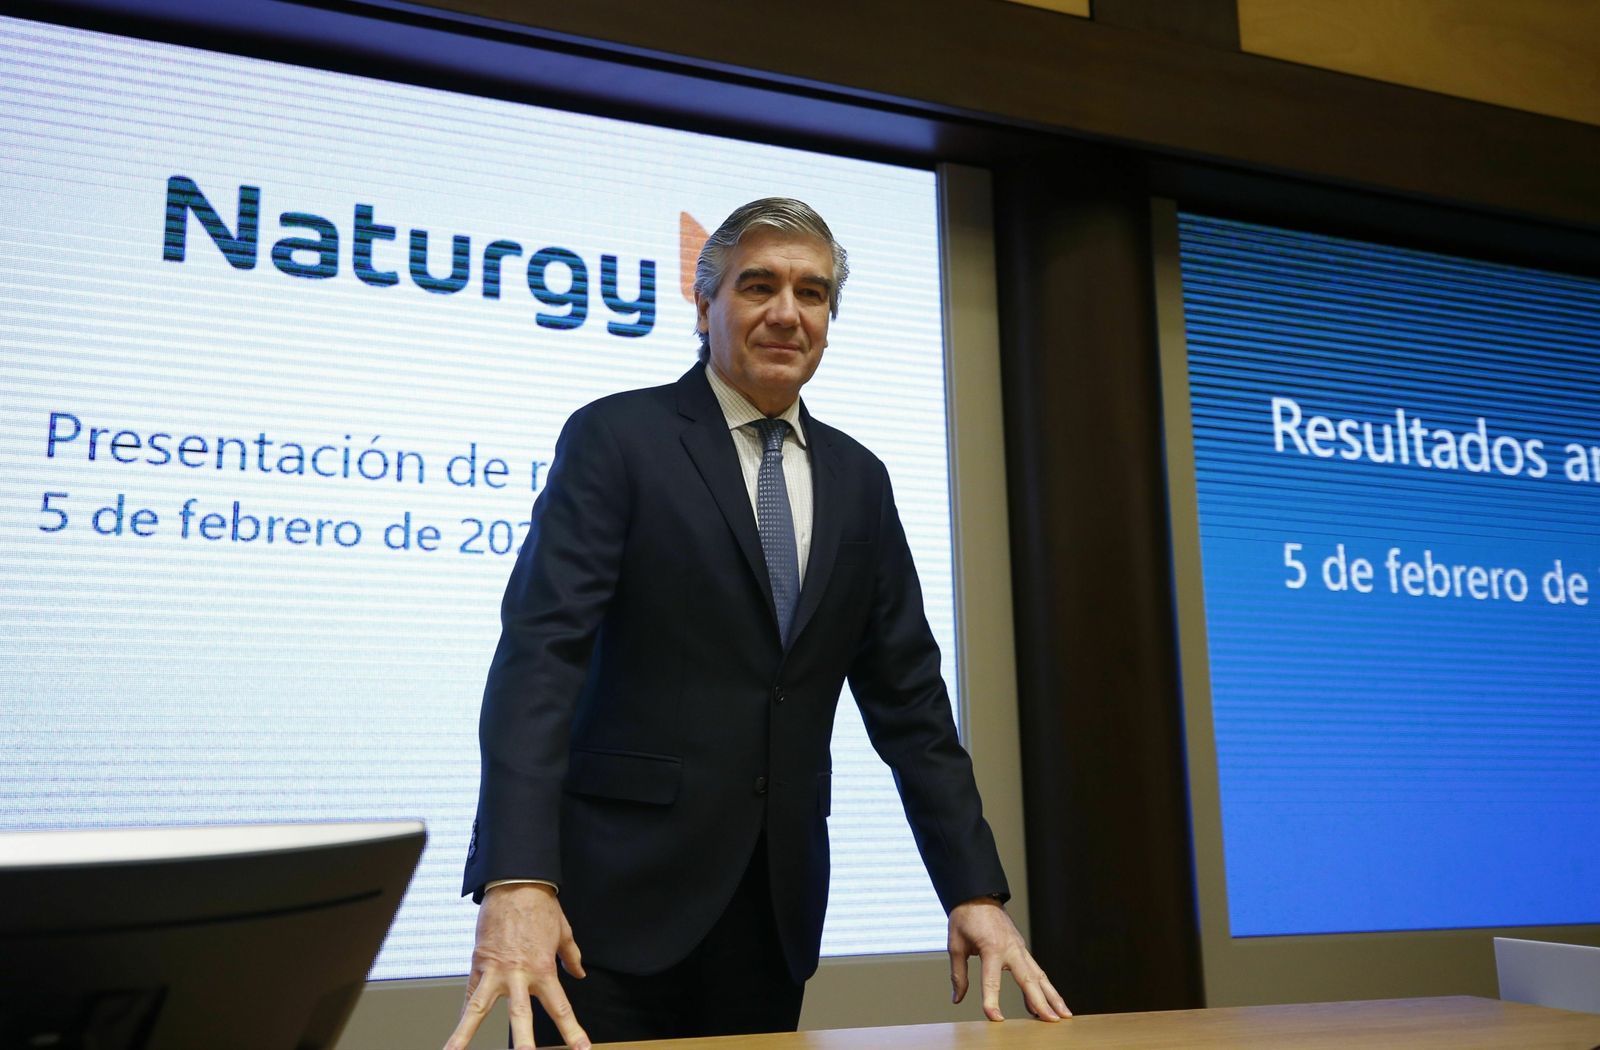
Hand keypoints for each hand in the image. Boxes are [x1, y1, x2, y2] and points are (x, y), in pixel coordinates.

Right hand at [443, 883, 590, 1049]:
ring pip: (479, 1009)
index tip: (581, 1049)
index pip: (560, 1008)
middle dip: (523, 1042)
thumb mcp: (563, 932)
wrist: (515, 883)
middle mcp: (519, 975)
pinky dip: (462, 1015)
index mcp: (544, 969)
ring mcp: (495, 971)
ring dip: (466, 1034)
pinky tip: (454, 1038)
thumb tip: (579, 973)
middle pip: (520, 1016)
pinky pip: (468, 994)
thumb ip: (571, 956)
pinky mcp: (478, 963)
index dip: (572, 1030)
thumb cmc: (540, 906)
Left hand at [947, 897, 1069, 1021]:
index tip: (996, 1018)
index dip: (992, 1001)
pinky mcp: (1021, 948)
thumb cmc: (965, 917)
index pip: (991, 980)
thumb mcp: (955, 944)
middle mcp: (1010, 948)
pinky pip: (1035, 970)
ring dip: (1052, 996)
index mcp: (991, 947)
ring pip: (1039, 975)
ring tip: (1063, 1014)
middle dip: (1041, 1002)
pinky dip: (1042, 987)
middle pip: (1028, 979)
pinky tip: (1045, 1003)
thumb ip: (958, 974)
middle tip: (1053, 1020)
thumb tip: (957, 998)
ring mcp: (1019, 947)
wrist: (977, 894)